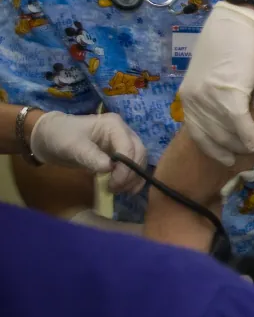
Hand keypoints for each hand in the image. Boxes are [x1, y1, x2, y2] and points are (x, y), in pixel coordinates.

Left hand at [30, 111, 146, 193]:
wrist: (50, 137)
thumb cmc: (60, 137)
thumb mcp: (72, 146)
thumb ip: (91, 156)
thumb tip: (110, 169)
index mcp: (114, 125)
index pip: (129, 147)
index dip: (125, 168)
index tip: (113, 185)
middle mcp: (123, 132)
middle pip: (139, 153)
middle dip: (131, 173)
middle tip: (116, 189)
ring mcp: (123, 142)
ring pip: (139, 160)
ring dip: (133, 177)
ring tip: (119, 191)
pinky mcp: (120, 153)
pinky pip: (133, 165)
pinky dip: (133, 178)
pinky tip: (127, 189)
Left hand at [179, 1, 253, 166]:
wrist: (242, 20)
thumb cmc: (231, 40)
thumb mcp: (216, 71)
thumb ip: (217, 92)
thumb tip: (229, 112)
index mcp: (189, 94)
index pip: (197, 132)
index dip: (213, 148)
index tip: (227, 157)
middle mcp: (194, 100)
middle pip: (213, 137)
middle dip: (232, 148)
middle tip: (249, 150)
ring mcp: (209, 99)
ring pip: (228, 134)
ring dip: (247, 140)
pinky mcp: (228, 96)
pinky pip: (240, 126)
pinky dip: (251, 135)